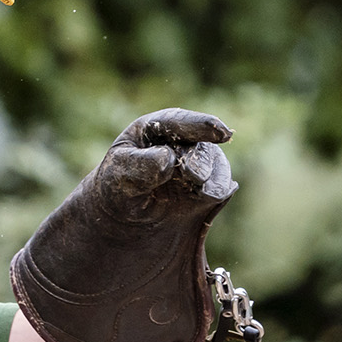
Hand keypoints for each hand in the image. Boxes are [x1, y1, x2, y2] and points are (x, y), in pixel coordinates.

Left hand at [98, 107, 236, 220]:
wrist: (127, 219)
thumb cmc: (119, 189)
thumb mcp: (119, 177)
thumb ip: (140, 166)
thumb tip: (169, 157)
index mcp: (154, 128)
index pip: (176, 122)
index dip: (199, 124)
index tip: (218, 131)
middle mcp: (180, 140)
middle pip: (198, 144)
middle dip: (199, 160)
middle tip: (194, 176)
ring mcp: (197, 161)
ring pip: (215, 162)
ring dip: (212, 178)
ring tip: (199, 193)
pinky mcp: (209, 183)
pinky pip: (222, 182)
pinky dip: (218, 190)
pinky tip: (206, 198)